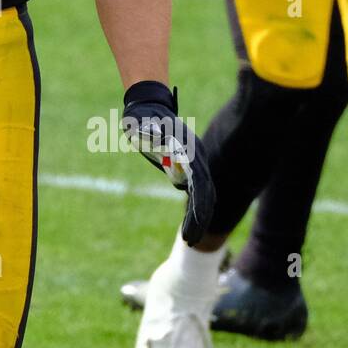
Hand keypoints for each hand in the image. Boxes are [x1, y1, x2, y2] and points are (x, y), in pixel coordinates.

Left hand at [120, 80, 215, 245]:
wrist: (148, 106)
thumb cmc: (142, 116)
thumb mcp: (140, 122)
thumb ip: (146, 128)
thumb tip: (152, 133)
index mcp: (190, 150)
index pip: (201, 185)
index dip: (198, 208)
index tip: (192, 227)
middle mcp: (198, 157)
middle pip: (207, 193)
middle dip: (201, 218)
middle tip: (190, 241)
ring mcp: (196, 162)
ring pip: (205, 194)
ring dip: (199, 216)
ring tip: (189, 238)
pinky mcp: (190, 166)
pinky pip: (197, 191)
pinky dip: (195, 208)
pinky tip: (188, 224)